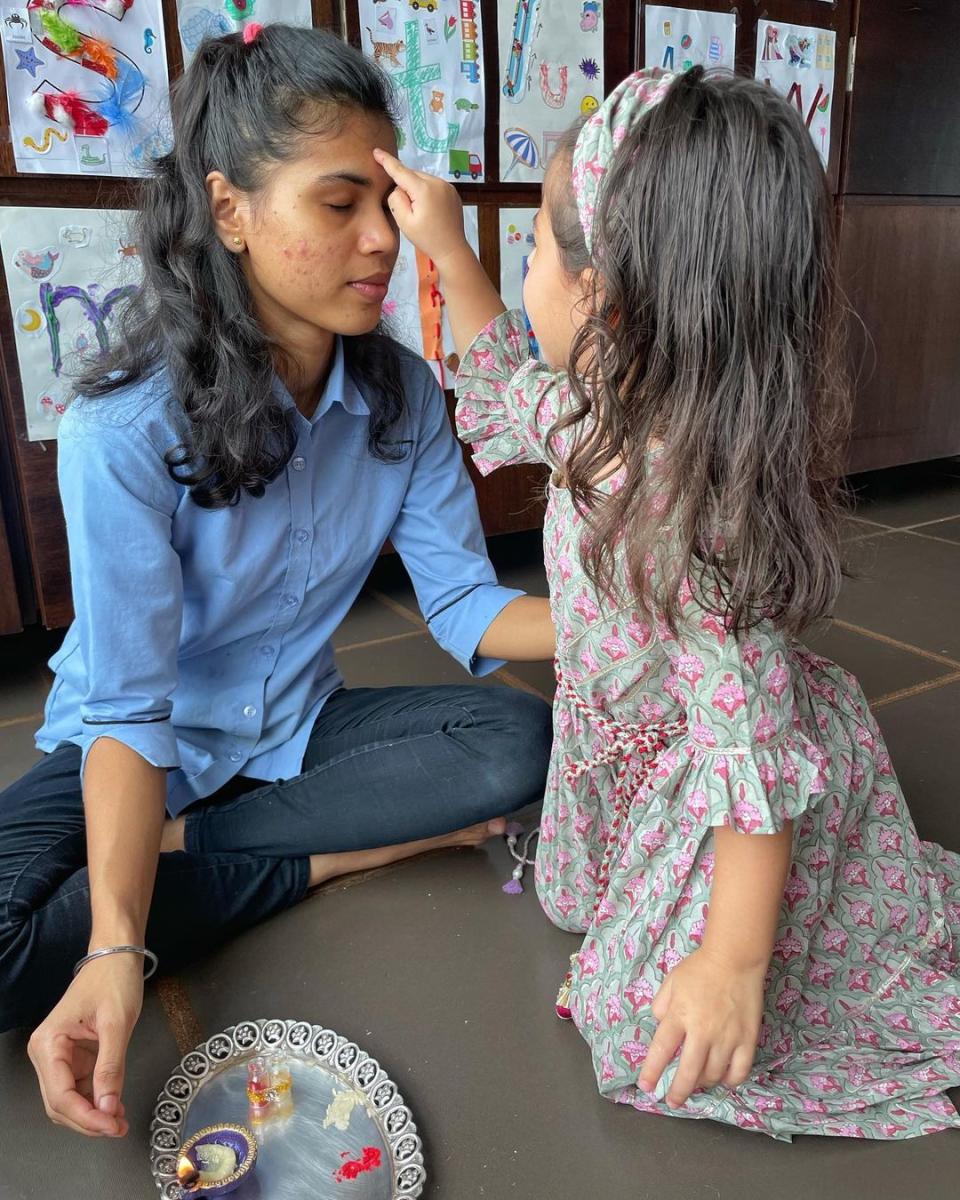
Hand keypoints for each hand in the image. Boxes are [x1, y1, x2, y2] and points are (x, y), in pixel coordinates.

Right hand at [27, 954, 143, 1136]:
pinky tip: (115, 1106)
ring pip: (67, 1101)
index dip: (86, 1117)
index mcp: (48, 1044)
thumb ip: (111, 1068)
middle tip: (119, 1128)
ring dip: (92, 1114)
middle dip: (88, 1120)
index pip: (60, 1096)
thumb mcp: (117, 1023)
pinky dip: (95, 1101)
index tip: (113, 1126)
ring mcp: (57, 1057)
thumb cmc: (114, 981)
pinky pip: (79, 1088)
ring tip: (120, 1120)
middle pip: (59, 1104)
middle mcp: (45, 1053)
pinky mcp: (72, 1057)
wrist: (117, 956)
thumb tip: (108, 1108)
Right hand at [373, 149, 467, 269]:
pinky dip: (427, 192)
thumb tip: (398, 186)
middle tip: (409, 210)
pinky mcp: (452, 191)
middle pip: (412, 175)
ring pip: (423, 179)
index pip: (401, 171)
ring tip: (421, 212)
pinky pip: (433, 185)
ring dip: (416, 189)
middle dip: (405, 186)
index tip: (376, 151)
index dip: (387, 161)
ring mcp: (447, 186)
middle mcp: (437, 182)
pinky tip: (430, 210)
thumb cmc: (427, 239)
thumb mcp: (404, 222)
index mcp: (424, 189)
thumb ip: (396, 199)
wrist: (452, 249)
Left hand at [638, 948, 762, 1108]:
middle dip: (677, 1092)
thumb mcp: (671, 981)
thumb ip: (661, 1005)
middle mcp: (702, 1031)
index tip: (646, 1087)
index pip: (661, 1051)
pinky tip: (723, 1080)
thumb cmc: (700, 968)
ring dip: (702, 1084)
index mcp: (679, 1016)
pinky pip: (739, 1071)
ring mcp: (727, 1038)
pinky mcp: (747, 1040)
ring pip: (713, 1075)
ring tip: (696, 1085)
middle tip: (672, 1102)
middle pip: (688, 1072)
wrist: (735, 958)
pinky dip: (730, 1081)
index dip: (652, 1072)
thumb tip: (659, 1026)